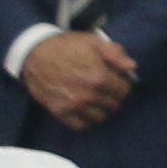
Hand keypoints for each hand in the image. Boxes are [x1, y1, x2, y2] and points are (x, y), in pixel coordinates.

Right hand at [19, 31, 135, 125]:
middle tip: (106, 90)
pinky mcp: (59, 111)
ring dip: (101, 109)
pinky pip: (80, 125)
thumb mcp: (94, 42)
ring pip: (99, 117)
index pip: (124, 91)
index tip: (117, 81)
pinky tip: (85, 110)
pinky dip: (86, 120)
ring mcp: (72, 104)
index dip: (123, 85)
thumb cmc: (67, 46)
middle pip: (113, 105)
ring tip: (96, 100)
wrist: (34, 53)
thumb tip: (132, 67)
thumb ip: (116, 54)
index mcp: (99, 77)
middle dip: (113, 97)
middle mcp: (87, 94)